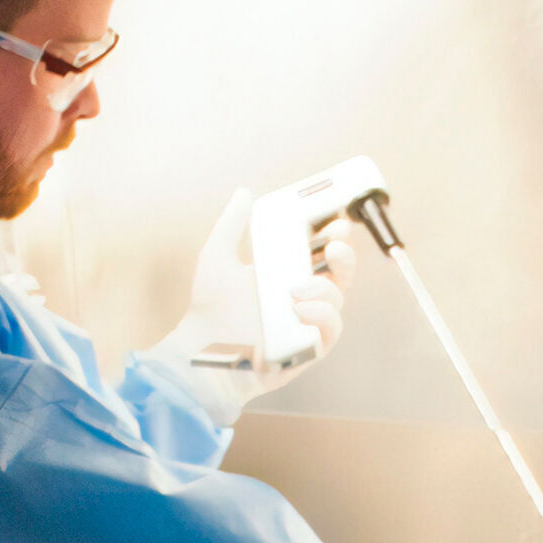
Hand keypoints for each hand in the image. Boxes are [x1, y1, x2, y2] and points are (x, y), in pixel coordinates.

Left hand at [142, 188, 358, 425]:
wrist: (197, 349)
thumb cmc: (209, 308)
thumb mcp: (217, 257)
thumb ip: (232, 225)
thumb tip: (244, 192)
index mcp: (286, 275)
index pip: (322, 252)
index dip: (334, 236)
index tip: (337, 219)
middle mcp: (301, 298)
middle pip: (341, 274)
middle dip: (345, 256)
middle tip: (335, 245)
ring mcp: (306, 324)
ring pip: (338, 302)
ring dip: (326, 290)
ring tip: (296, 290)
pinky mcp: (306, 350)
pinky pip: (330, 333)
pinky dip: (322, 318)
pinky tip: (300, 309)